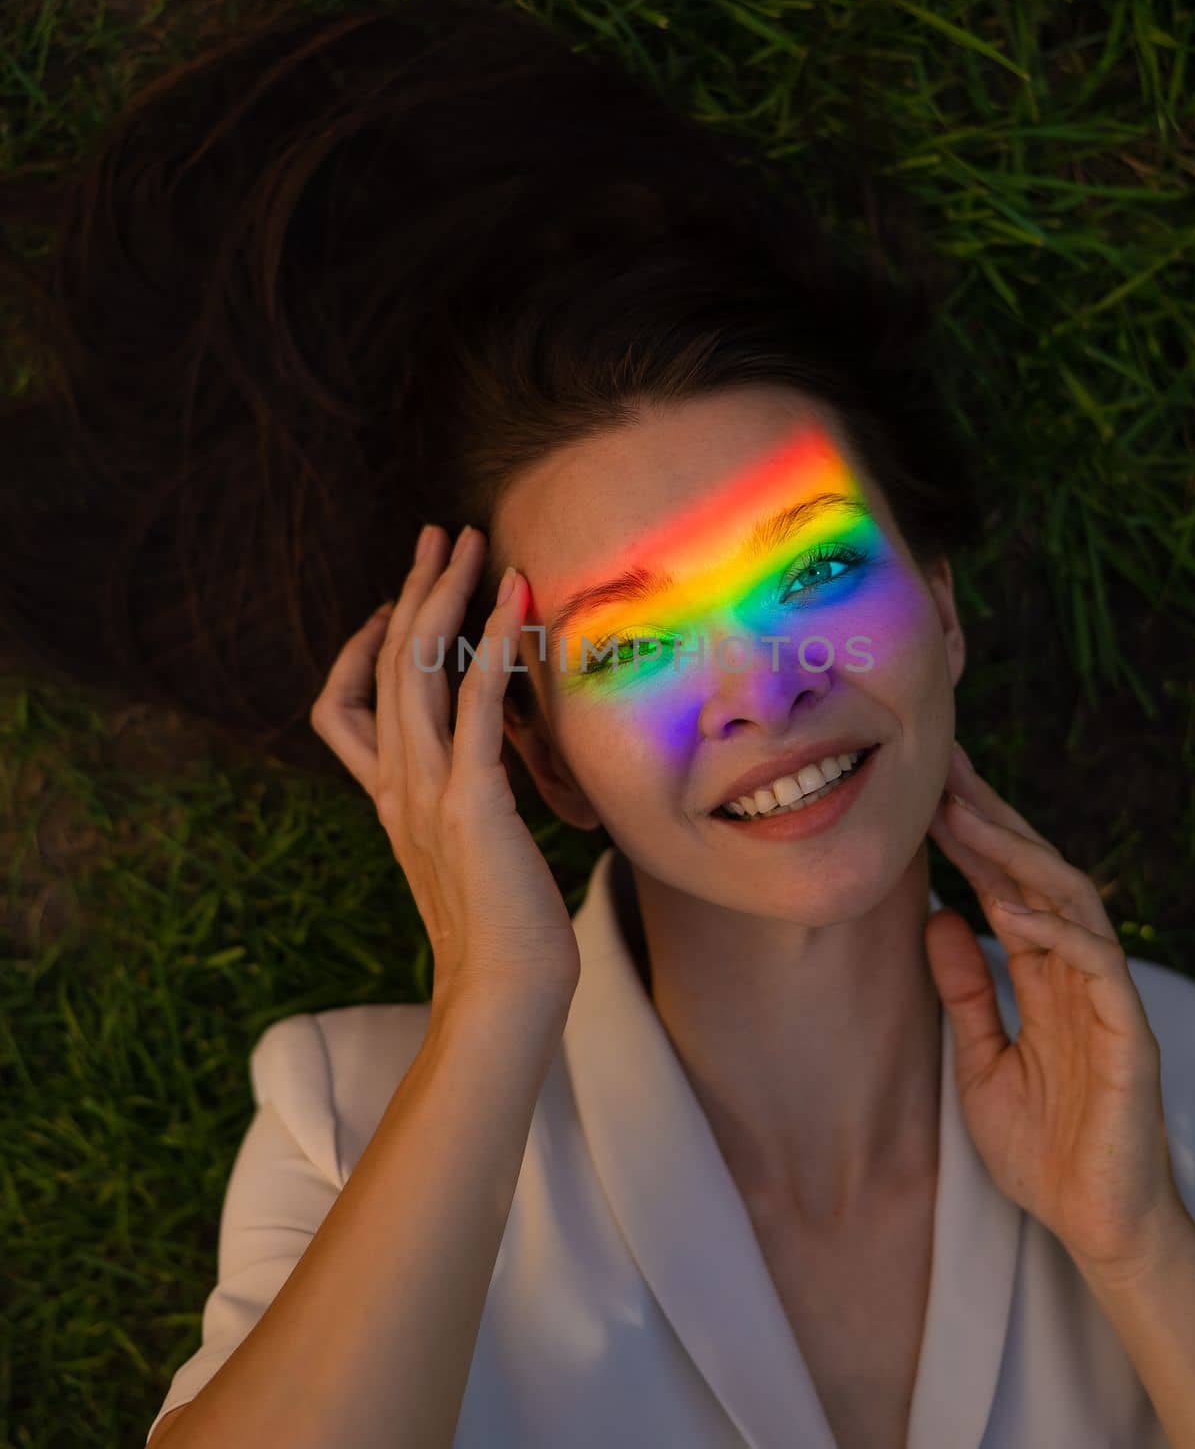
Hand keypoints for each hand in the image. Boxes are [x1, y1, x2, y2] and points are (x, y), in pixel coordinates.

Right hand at [310, 524, 580, 1003]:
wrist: (504, 992)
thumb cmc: (500, 929)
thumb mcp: (464, 853)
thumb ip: (458, 805)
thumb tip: (484, 775)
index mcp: (388, 798)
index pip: (343, 705)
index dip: (364, 649)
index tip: (403, 609)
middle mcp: (395, 786)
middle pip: (383, 664)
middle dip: (413, 591)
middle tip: (441, 536)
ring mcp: (426, 791)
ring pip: (416, 669)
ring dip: (445, 597)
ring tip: (473, 545)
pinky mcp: (471, 801)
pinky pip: (473, 705)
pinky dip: (490, 645)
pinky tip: (516, 602)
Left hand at [922, 743, 1190, 1282]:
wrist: (1094, 1225)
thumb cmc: (1043, 1147)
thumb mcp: (980, 1059)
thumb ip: (965, 992)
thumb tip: (940, 917)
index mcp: (1044, 977)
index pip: (1009, 887)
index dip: (973, 838)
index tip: (926, 791)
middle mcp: (1077, 974)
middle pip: (1040, 876)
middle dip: (994, 819)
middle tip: (945, 769)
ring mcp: (1107, 1000)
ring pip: (1072, 903)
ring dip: (1018, 856)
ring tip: (967, 817)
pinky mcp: (1130, 1036)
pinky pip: (1099, 967)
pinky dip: (1056, 933)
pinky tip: (1010, 909)